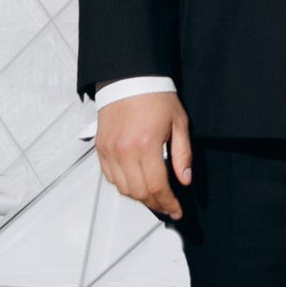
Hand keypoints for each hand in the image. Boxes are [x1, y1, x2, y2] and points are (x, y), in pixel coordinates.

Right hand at [96, 91, 192, 220]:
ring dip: (139, 198)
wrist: (129, 78)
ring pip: (123, 189)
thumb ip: (182, 154)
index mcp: (146, 145)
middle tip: (168, 205)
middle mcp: (124, 151)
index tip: (176, 209)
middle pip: (139, 193)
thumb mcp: (179, 123)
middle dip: (156, 204)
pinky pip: (110, 177)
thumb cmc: (155, 95)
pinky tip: (135, 183)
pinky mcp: (101, 148)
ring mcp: (110, 151)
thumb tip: (184, 179)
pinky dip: (123, 185)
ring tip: (153, 196)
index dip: (168, 203)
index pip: (157, 187)